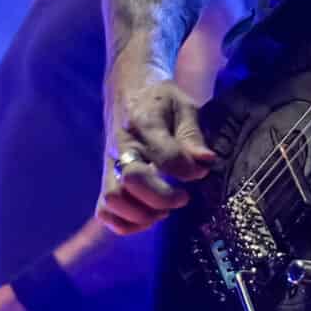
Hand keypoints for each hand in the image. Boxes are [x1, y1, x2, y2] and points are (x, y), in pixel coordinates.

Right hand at [99, 60, 217, 235]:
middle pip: (132, 180)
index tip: (201, 171)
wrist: (127, 88)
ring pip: (113, 199)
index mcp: (145, 122)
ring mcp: (110, 164)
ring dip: (141, 213)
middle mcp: (122, 145)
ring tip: (163, 211)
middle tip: (183, 198)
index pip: (164, 154)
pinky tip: (146, 217)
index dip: (186, 169)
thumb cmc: (161, 99)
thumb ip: (193, 135)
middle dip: (161, 197)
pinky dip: (123, 222)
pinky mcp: (105, 177)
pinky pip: (104, 209)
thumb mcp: (183, 105)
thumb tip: (206, 162)